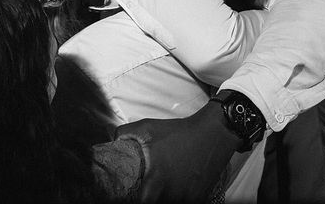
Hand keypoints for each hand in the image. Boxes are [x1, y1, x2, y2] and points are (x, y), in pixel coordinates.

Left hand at [115, 103, 239, 202]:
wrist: (213, 133)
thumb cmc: (179, 131)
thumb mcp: (148, 127)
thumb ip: (124, 133)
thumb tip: (111, 140)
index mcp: (155, 180)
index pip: (140, 203)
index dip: (133, 199)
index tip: (130, 193)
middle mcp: (171, 193)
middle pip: (153, 203)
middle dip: (148, 197)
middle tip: (144, 187)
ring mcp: (186, 198)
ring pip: (168, 203)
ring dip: (162, 197)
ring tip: (160, 186)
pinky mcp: (199, 198)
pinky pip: (183, 202)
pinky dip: (177, 197)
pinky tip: (175, 186)